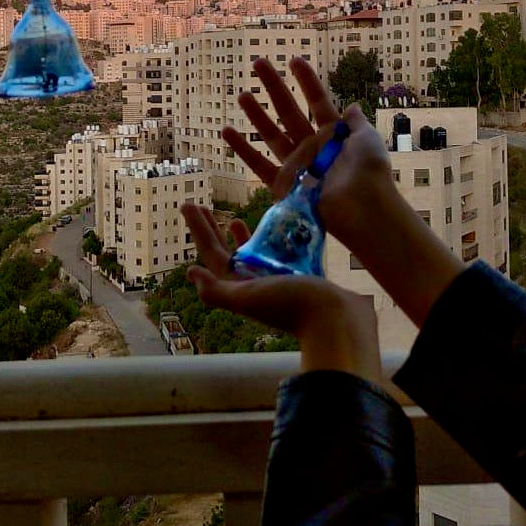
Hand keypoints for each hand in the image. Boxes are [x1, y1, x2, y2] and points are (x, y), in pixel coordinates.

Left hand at [182, 203, 381, 382]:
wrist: (337, 321)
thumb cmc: (291, 306)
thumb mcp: (248, 298)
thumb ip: (218, 290)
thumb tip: (191, 272)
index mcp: (239, 288)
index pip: (211, 253)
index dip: (199, 229)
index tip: (188, 204)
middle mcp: (254, 284)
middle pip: (226, 253)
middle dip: (212, 230)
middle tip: (201, 206)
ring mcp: (276, 280)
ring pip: (251, 254)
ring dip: (239, 238)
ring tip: (233, 221)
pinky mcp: (297, 276)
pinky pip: (277, 255)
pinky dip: (270, 241)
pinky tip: (274, 231)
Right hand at [223, 57, 393, 249]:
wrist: (363, 208)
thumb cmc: (370, 172)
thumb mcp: (368, 139)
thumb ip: (355, 123)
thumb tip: (352, 107)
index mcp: (333, 134)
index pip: (317, 100)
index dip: (306, 80)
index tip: (294, 59)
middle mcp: (312, 146)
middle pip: (288, 110)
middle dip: (273, 86)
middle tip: (258, 62)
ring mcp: (296, 164)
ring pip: (271, 133)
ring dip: (256, 114)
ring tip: (242, 94)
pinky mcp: (283, 184)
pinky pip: (258, 164)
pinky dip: (242, 149)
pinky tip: (226, 131)